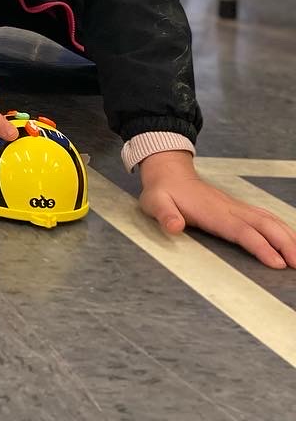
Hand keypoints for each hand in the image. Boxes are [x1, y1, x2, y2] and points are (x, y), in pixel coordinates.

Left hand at [139, 150, 295, 269]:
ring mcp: (237, 208)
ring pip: (270, 221)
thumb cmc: (163, 192)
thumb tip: (174, 226)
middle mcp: (231, 209)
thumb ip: (164, 214)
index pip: (243, 231)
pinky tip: (292, 240)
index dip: (261, 247)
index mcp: (214, 213)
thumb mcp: (154, 203)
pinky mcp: (239, 209)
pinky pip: (267, 218)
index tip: (278, 263)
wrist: (168, 173)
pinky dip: (283, 229)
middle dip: (286, 245)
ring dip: (289, 238)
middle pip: (265, 226)